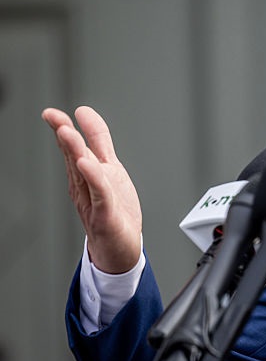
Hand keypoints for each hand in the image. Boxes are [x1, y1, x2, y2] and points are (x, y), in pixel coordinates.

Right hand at [41, 106, 142, 273]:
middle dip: (65, 137)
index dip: (65, 128)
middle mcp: (85, 185)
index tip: (51, 113)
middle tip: (55, 119)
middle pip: (74, 158)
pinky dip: (95, 179)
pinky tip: (89, 165)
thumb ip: (100, 142)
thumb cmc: (113, 209)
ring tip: (67, 133)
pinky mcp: (105, 215)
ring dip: (75, 153)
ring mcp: (93, 200)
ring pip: (83, 174)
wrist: (119, 247)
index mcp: (86, 173)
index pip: (74, 147)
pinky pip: (100, 194)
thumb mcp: (108, 168)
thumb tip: (86, 115)